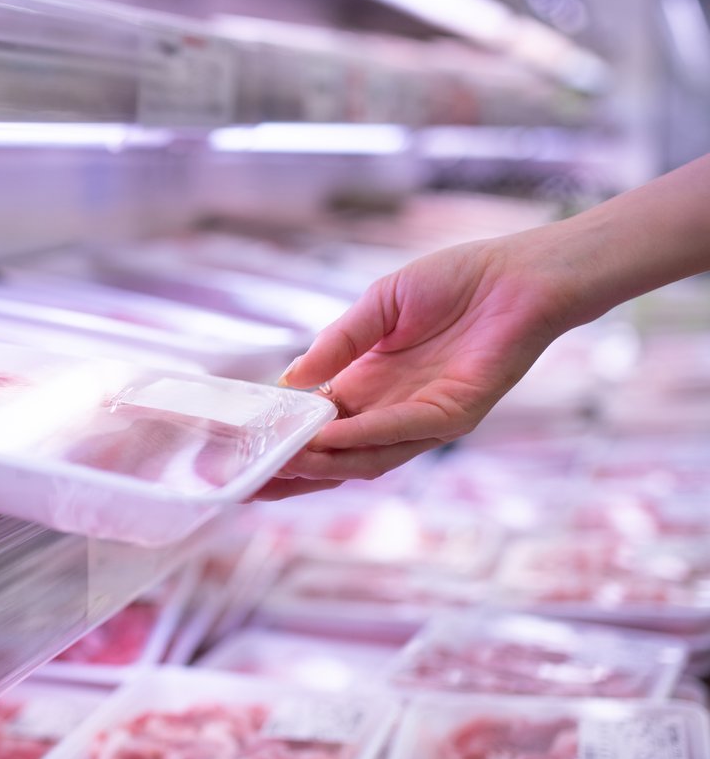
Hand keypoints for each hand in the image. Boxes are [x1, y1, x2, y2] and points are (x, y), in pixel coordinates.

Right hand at [254, 232, 574, 499]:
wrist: (518, 272)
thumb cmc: (454, 282)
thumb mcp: (377, 307)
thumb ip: (336, 344)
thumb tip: (288, 381)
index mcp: (371, 385)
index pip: (319, 428)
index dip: (284, 445)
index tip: (241, 458)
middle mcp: (394, 409)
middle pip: (337, 457)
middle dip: (294, 473)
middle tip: (248, 485)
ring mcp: (426, 418)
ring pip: (367, 456)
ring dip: (324, 464)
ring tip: (281, 466)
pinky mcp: (457, 413)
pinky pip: (404, 430)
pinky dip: (365, 436)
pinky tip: (331, 437)